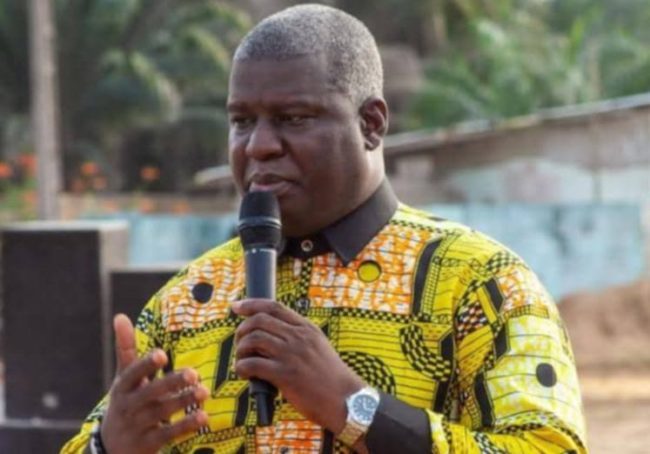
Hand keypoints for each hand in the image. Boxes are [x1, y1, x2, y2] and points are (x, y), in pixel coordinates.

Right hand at [100, 314, 208, 453]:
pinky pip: (168, 434)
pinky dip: (185, 426)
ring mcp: (137, 426)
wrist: (111, 448)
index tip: (162, 355)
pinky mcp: (148, 443)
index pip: (132, 374)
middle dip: (171, 383)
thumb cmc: (125, 402)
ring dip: (183, 402)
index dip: (145, 365)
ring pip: (161, 413)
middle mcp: (128, 406)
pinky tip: (203, 417)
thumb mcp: (123, 378)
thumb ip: (126, 348)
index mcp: (122, 387)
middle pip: (150, 393)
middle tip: (194, 373)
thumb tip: (120, 316)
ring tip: (204, 392)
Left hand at [232, 299, 363, 433]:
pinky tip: (244, 374)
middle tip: (239, 344)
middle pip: (259, 320)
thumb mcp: (318, 346)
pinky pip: (252, 364)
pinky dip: (241, 367)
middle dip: (242, 330)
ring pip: (253, 339)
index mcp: (306, 328)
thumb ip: (298, 337)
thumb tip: (270, 335)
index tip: (236, 306)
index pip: (274, 307)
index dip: (251, 304)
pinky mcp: (285, 375)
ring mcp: (291, 355)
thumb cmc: (330, 377)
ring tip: (242, 360)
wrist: (345, 400)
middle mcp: (298, 337)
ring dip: (241, 350)